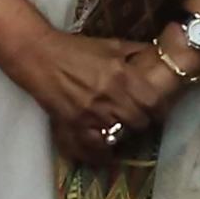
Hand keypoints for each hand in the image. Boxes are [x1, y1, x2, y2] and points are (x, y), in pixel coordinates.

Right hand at [15, 33, 188, 166]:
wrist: (40, 56)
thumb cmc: (76, 49)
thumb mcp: (111, 45)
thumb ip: (136, 52)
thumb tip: (159, 54)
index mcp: (122, 75)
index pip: (153, 103)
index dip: (159, 109)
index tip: (157, 109)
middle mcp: (110, 98)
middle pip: (139, 122)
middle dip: (141, 121)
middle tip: (139, 118)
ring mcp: (91, 115)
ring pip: (119, 136)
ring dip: (122, 133)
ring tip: (121, 128)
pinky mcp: (73, 126)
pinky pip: (93, 149)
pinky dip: (101, 153)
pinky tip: (105, 153)